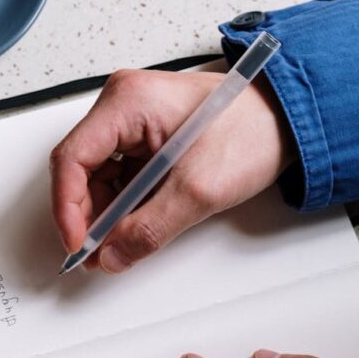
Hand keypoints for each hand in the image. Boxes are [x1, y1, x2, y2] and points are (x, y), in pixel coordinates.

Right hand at [50, 67, 293, 272]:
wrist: (290, 121)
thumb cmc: (254, 130)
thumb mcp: (200, 189)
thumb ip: (150, 228)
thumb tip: (112, 255)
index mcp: (128, 102)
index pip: (72, 158)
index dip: (68, 208)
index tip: (79, 243)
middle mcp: (123, 107)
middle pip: (80, 169)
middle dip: (87, 216)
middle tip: (96, 254)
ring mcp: (133, 123)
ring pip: (98, 177)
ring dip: (105, 215)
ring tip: (115, 247)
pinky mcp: (146, 140)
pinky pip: (120, 177)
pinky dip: (122, 207)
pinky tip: (130, 229)